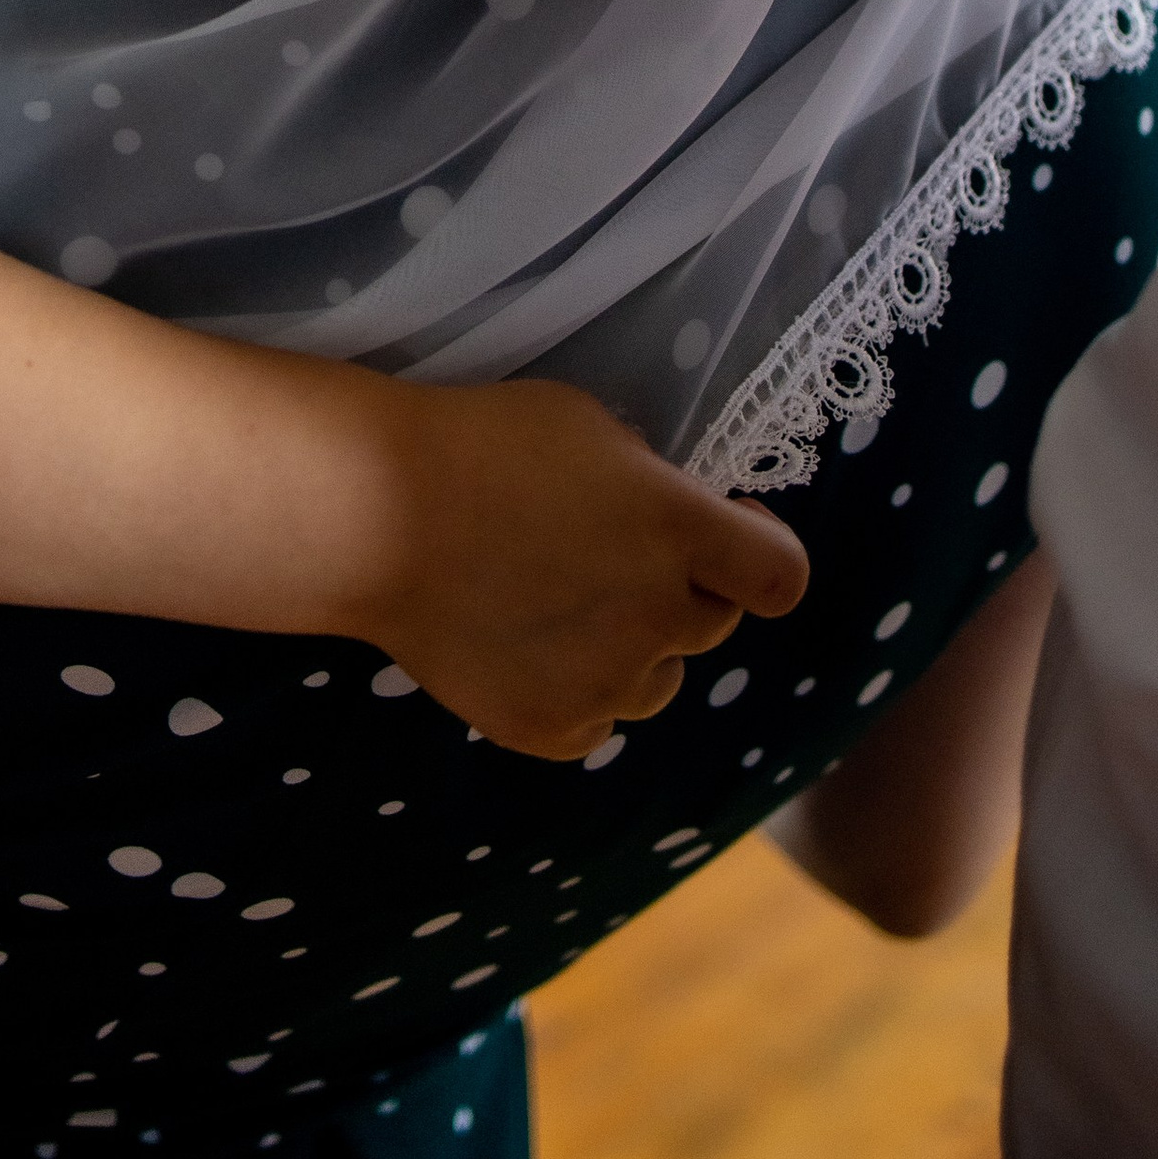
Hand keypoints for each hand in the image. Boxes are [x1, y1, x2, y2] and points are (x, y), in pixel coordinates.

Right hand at [350, 376, 808, 759]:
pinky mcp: (551, 730)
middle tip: (609, 557)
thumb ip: (649, 484)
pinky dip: (574, 693)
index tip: (730, 529)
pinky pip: (596, 721)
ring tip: (556, 604)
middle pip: (712, 623)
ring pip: (657, 682)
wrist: (375, 515)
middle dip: (680, 591)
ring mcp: (606, 683)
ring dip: (632, 649)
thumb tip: (667, 523)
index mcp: (680, 529)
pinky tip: (523, 646)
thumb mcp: (589, 428)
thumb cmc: (481, 443)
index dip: (764, 550)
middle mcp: (659, 615)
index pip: (782, 575)